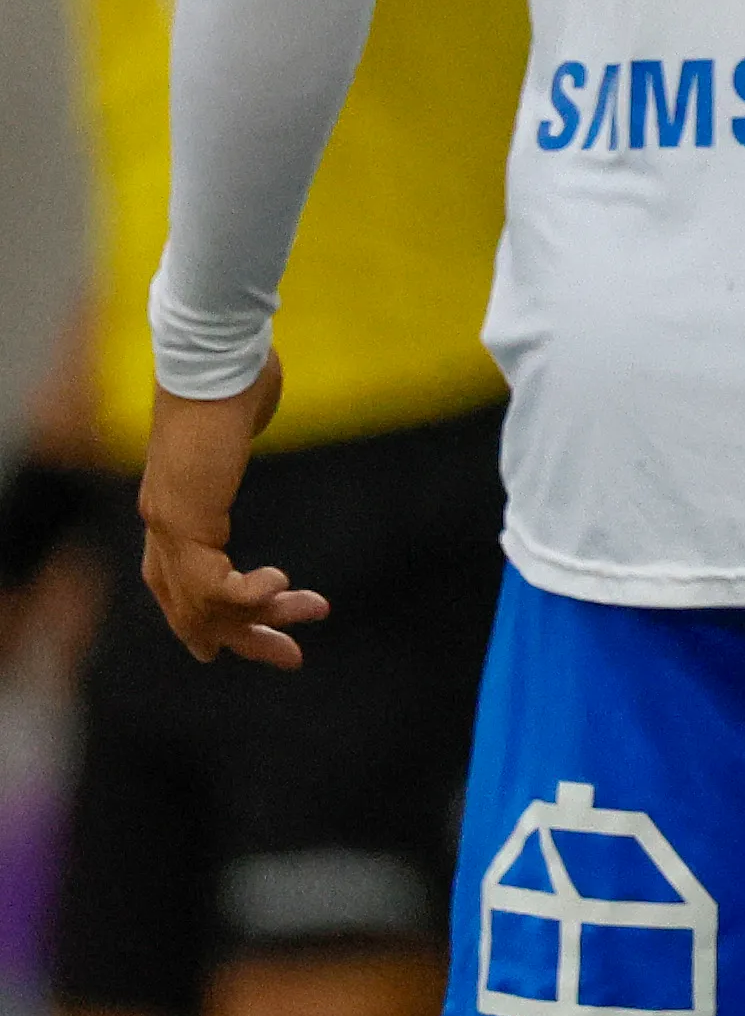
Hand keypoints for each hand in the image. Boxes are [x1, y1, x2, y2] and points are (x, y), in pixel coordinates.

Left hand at [138, 362, 325, 668]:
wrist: (214, 359)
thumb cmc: (234, 373)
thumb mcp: (241, 412)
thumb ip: (240, 423)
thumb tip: (254, 395)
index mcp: (174, 501)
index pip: (175, 582)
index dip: (204, 618)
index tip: (246, 635)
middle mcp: (162, 520)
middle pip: (188, 607)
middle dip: (241, 638)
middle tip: (291, 657)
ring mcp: (167, 521)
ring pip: (203, 604)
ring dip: (260, 618)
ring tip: (310, 611)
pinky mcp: (184, 518)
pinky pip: (210, 584)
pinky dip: (246, 596)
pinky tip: (280, 584)